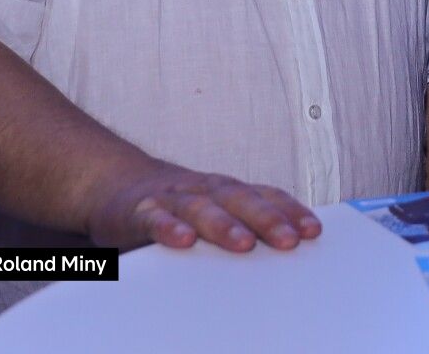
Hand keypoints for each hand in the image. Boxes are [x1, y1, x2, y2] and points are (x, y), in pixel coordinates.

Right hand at [88, 164, 321, 252]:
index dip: (289, 210)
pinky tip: (183, 241)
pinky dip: (168, 228)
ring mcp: (172, 198)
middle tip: (289, 240)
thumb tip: (292, 243)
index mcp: (226, 190)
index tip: (313, 231)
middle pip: (239, 200)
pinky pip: (154, 219)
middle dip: (267, 219)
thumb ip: (245, 222)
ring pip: (201, 208)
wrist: (116, 185)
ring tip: (243, 243)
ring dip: (223, 225)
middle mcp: (204, 189)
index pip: (264, 195)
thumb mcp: (215, 207)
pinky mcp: (140, 211)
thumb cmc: (177, 204)